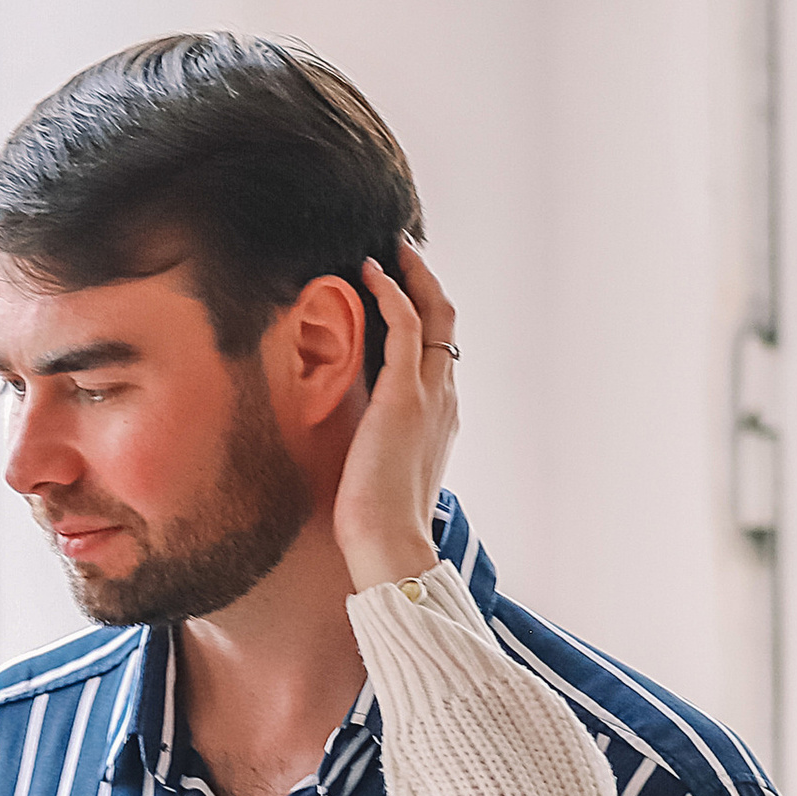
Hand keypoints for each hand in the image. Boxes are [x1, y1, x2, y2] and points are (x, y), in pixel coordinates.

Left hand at [332, 237, 460, 591]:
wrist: (389, 545)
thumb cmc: (378, 522)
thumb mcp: (380, 470)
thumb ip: (375, 442)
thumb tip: (350, 435)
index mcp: (441, 416)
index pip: (440, 351)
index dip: (426, 314)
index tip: (403, 289)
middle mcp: (444, 399)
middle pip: (446, 322)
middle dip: (426, 281)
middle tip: (402, 252)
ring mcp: (428, 395)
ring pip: (434, 314)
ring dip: (412, 275)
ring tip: (387, 250)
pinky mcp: (404, 396)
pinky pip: (405, 326)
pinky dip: (391, 292)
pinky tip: (370, 272)